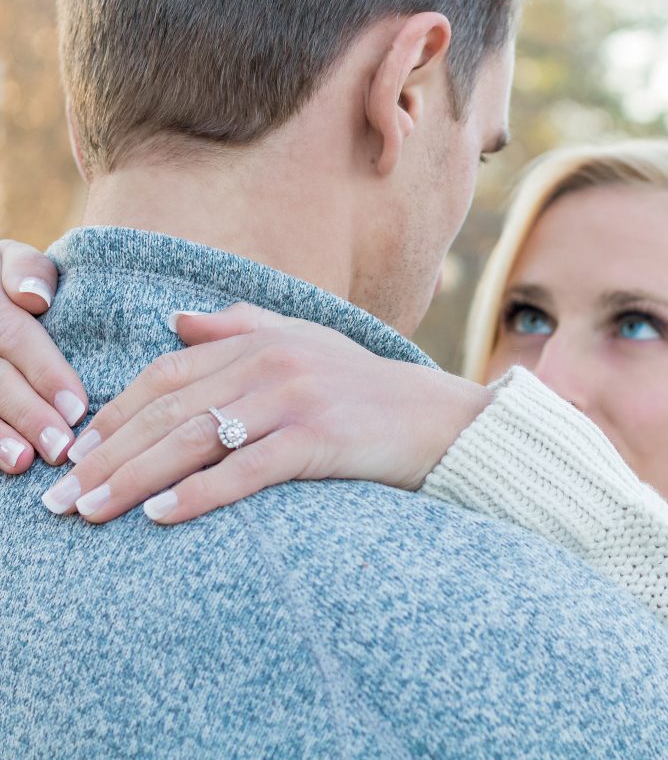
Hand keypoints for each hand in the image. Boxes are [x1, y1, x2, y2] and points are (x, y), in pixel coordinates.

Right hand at [0, 239, 88, 472]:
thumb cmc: (3, 282)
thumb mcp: (8, 262)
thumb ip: (25, 272)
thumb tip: (36, 298)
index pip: (14, 335)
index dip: (45, 372)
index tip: (78, 407)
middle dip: (26, 412)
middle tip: (62, 447)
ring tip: (25, 461)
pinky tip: (5, 462)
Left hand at [44, 303, 491, 523]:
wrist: (437, 418)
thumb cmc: (367, 388)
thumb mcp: (305, 343)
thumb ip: (240, 326)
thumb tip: (176, 321)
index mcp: (258, 341)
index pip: (166, 375)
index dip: (113, 414)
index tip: (76, 452)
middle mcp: (270, 363)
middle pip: (168, 410)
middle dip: (106, 455)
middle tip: (60, 498)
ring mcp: (294, 399)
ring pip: (195, 440)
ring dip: (134, 478)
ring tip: (91, 512)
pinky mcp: (318, 438)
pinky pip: (246, 469)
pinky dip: (199, 494)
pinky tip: (161, 516)